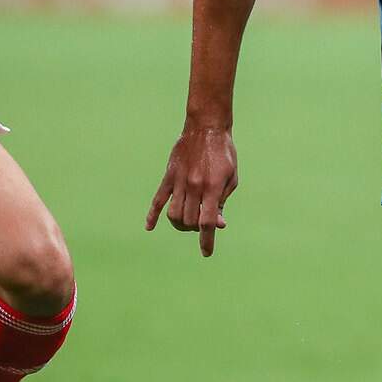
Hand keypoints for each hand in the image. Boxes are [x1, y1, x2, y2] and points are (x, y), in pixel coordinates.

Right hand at [145, 125, 237, 256]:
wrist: (206, 128)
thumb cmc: (224, 154)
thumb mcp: (231, 179)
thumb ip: (222, 202)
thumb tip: (217, 224)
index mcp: (213, 188)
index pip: (207, 222)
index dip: (207, 240)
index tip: (207, 252)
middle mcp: (194, 186)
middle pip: (189, 221)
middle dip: (196, 229)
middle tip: (202, 223)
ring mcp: (179, 181)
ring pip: (173, 215)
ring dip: (180, 224)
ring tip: (187, 222)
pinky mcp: (169, 176)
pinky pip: (157, 199)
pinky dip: (152, 215)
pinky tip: (149, 227)